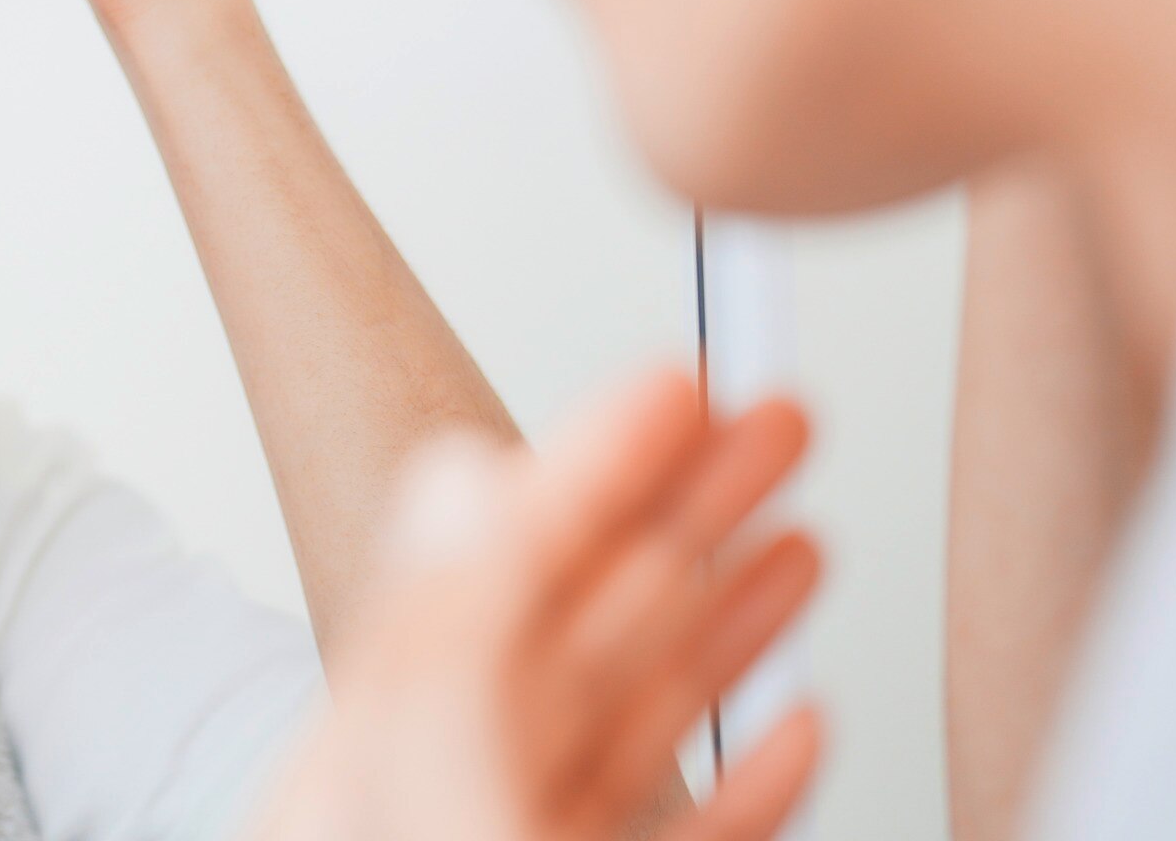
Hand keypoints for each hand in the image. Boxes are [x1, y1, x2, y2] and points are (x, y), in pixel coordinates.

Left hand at [252, 373, 824, 840]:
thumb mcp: (435, 801)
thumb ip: (450, 645)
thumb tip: (459, 477)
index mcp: (378, 766)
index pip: (495, 569)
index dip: (593, 462)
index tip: (679, 381)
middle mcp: (443, 800)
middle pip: (581, 618)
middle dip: (688, 507)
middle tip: (772, 418)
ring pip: (634, 716)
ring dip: (723, 620)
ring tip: (798, 535)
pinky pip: (678, 834)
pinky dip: (746, 778)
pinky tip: (795, 724)